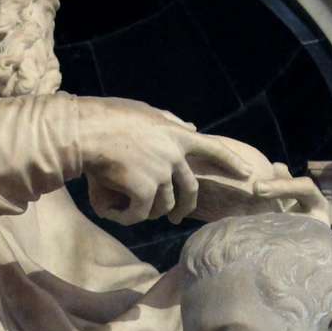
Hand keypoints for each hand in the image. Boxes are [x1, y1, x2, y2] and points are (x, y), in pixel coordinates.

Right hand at [74, 98, 319, 224]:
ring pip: (163, 205)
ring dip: (146, 211)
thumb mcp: (145, 112)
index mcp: (176, 134)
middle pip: (189, 190)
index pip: (213, 148)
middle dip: (183, 208)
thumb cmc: (107, 118)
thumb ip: (170, 121)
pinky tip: (116, 213)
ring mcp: (161, 173)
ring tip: (127, 209)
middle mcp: (174, 155)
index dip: (231, 162)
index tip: (247, 174)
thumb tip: (192, 125)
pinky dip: (128, 217)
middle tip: (176, 218)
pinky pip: (141, 214)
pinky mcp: (145, 190)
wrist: (84, 132)